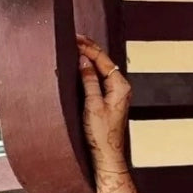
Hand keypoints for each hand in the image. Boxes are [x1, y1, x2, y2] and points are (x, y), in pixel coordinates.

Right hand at [77, 35, 130, 171]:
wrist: (106, 154)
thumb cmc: (101, 134)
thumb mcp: (92, 105)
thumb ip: (89, 81)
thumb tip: (84, 60)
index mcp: (120, 86)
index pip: (104, 59)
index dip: (89, 47)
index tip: (75, 37)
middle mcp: (120, 87)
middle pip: (104, 62)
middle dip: (88, 49)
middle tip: (72, 38)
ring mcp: (115, 93)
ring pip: (100, 69)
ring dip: (87, 58)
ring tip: (73, 47)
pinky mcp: (108, 99)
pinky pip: (98, 79)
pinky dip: (87, 70)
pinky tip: (77, 66)